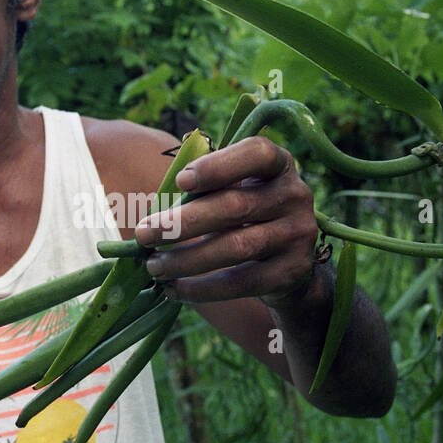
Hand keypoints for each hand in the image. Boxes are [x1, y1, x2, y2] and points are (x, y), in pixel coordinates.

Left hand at [133, 135, 319, 307]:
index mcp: (278, 165)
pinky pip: (242, 282)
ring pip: (236, 247)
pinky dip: (203, 288)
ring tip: (154, 266)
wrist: (290, 264)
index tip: (179, 182)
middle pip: (235, 205)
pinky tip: (175, 289)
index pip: (256, 153)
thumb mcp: (234, 192)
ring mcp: (299, 234)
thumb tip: (150, 215)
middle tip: (144, 234)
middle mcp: (295, 195)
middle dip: (182, 222)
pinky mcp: (292, 272)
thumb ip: (204, 192)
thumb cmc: (247, 216)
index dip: (218, 166)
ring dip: (187, 259)